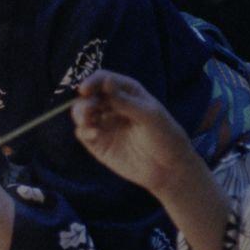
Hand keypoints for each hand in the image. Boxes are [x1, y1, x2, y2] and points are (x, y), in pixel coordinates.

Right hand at [71, 71, 203, 195]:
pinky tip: (93, 135)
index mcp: (127, 93)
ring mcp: (105, 124)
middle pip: (89, 96)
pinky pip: (83, 132)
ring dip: (80, 114)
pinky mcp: (99, 142)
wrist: (169, 169)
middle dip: (84, 101)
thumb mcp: (149, 116)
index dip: (91, 82)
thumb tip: (106, 80)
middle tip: (88, 111)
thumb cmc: (166, 137)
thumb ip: (125, 101)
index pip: (103, 80)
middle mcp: (112, 106)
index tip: (84, 90)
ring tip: (87, 121)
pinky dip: (83, 131)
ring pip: (82, 113)